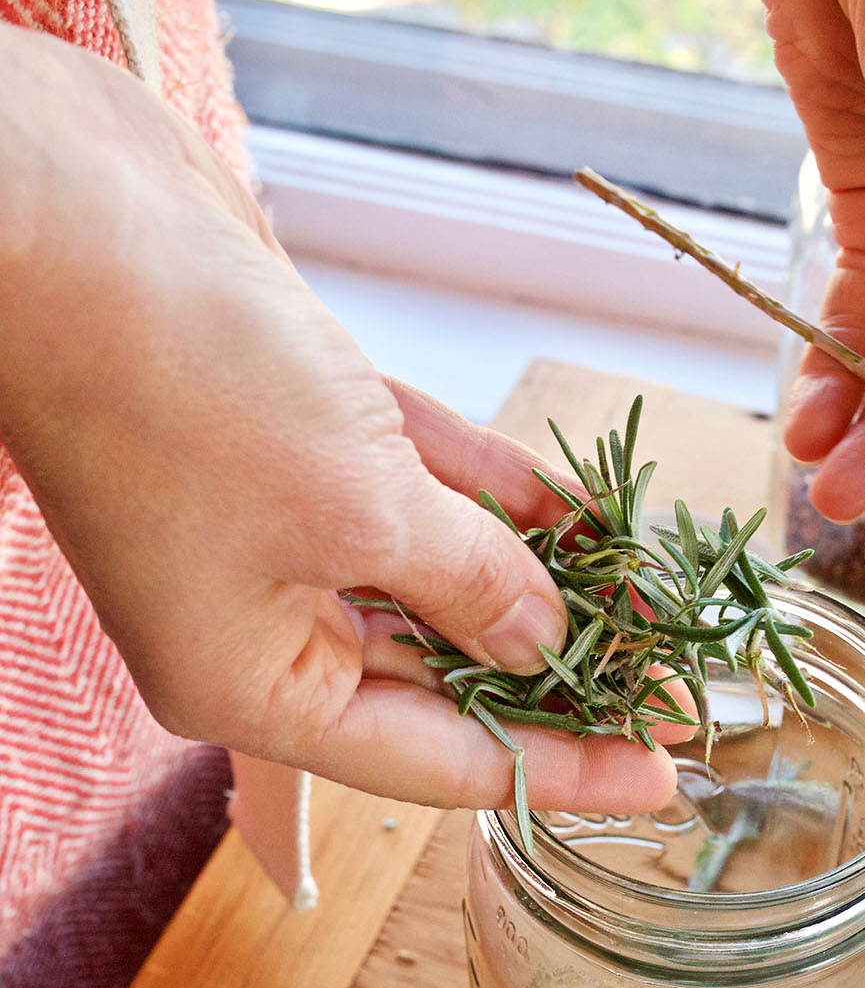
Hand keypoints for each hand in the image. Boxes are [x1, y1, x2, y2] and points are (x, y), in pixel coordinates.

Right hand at [0, 27, 676, 815]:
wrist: (62, 212)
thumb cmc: (190, 389)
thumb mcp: (363, 514)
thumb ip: (475, 587)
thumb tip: (546, 644)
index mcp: (255, 685)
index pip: (440, 760)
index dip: (563, 768)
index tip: (664, 774)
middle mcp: (265, 622)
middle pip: (445, 676)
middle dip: (565, 675)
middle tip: (678, 681)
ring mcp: (277, 527)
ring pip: (439, 576)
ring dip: (543, 582)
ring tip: (656, 603)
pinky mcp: (297, 438)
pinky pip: (419, 487)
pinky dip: (495, 497)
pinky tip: (588, 514)